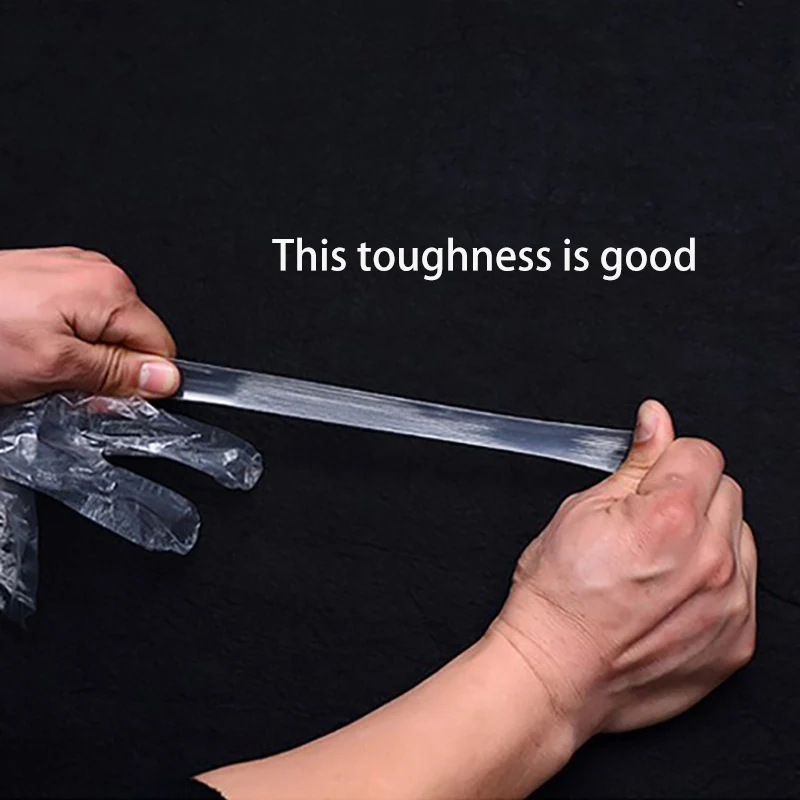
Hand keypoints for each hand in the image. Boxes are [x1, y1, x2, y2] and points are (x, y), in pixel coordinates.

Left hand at [0, 246, 179, 403]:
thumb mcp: (54, 367)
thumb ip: (117, 374)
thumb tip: (164, 379)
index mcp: (111, 291)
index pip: (160, 349)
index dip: (135, 380)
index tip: (99, 393)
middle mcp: (100, 274)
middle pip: (134, 340)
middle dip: (105, 369)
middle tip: (59, 380)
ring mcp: (74, 272)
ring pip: (107, 333)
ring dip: (82, 357)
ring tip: (38, 361)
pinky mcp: (52, 278)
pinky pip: (80, 319)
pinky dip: (63, 340)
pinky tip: (32, 345)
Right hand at [492, 399, 756, 740]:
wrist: (556, 672)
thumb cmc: (558, 597)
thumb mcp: (580, 511)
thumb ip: (634, 463)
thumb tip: (655, 420)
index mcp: (670, 516)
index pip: (702, 452)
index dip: (667, 461)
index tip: (648, 480)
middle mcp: (711, 559)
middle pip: (726, 490)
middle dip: (689, 495)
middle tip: (645, 525)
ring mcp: (730, 604)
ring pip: (740, 537)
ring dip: (707, 538)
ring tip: (659, 563)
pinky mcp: (738, 641)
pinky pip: (744, 587)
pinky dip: (716, 581)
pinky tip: (672, 595)